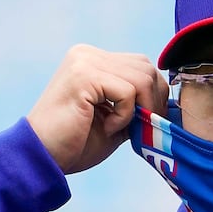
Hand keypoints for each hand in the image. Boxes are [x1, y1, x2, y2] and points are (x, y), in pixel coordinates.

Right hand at [27, 44, 168, 173]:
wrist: (42, 157)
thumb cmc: (75, 143)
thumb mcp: (116, 119)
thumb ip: (137, 104)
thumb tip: (169, 103)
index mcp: (93, 59)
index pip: (142, 65)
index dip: (154, 94)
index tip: (148, 121)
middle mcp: (88, 54)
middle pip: (146, 68)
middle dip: (153, 101)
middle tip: (142, 127)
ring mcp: (85, 61)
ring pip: (141, 79)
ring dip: (138, 110)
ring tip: (117, 128)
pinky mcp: (84, 76)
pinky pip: (127, 92)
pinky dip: (124, 116)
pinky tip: (107, 127)